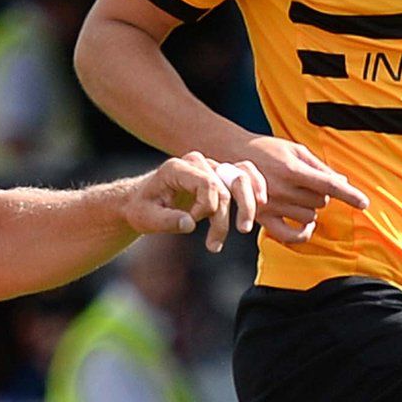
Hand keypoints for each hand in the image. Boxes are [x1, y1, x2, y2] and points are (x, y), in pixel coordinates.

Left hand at [127, 152, 267, 254]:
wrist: (140, 201)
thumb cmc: (142, 209)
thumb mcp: (146, 218)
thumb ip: (167, 221)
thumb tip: (190, 224)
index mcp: (177, 168)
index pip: (207, 183)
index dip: (206, 208)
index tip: (191, 222)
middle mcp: (197, 163)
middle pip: (229, 181)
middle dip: (231, 212)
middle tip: (226, 239)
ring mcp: (209, 167)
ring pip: (240, 178)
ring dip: (247, 206)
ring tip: (243, 229)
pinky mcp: (218, 176)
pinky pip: (244, 176)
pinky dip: (255, 189)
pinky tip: (261, 205)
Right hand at [233, 135, 367, 244]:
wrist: (232, 155)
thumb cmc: (268, 149)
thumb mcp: (295, 149)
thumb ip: (319, 166)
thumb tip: (342, 180)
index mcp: (293, 169)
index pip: (329, 185)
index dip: (349, 194)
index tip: (364, 203)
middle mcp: (283, 189)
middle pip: (321, 202)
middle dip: (322, 194)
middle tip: (309, 183)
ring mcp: (273, 205)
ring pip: (310, 216)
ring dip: (311, 208)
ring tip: (298, 194)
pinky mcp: (264, 218)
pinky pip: (290, 235)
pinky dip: (303, 233)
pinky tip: (306, 225)